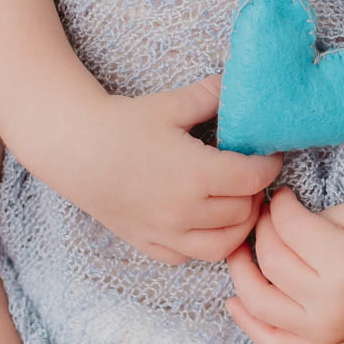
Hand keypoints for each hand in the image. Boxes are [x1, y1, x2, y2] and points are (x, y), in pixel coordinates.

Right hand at [52, 74, 281, 264]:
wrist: (73, 147)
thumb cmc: (120, 124)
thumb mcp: (170, 105)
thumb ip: (212, 96)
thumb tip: (240, 86)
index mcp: (195, 174)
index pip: (253, 178)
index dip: (270, 166)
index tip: (270, 156)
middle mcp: (183, 211)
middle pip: (244, 211)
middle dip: (255, 192)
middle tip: (251, 174)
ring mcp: (165, 232)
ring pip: (223, 244)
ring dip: (238, 224)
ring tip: (236, 202)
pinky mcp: (147, 242)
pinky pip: (189, 256)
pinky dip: (205, 244)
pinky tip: (204, 221)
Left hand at [225, 186, 343, 343]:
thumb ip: (307, 219)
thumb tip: (266, 219)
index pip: (289, 228)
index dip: (277, 205)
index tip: (279, 195)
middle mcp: (332, 302)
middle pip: (271, 261)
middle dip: (261, 230)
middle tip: (264, 216)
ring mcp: (324, 329)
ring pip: (260, 301)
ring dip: (241, 271)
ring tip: (241, 249)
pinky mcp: (320, 342)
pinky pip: (272, 341)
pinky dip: (248, 323)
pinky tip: (234, 300)